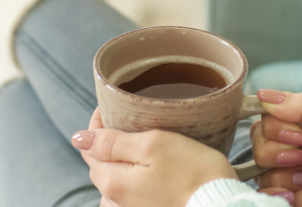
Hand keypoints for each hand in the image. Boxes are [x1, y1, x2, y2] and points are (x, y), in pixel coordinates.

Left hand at [72, 108, 237, 206]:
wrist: (222, 206)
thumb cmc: (194, 175)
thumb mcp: (153, 145)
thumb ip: (112, 142)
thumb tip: (78, 138)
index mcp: (110, 180)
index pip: (90, 145)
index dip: (99, 122)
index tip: (114, 105)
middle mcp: (113, 201)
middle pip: (100, 163)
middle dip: (111, 141)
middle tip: (136, 121)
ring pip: (115, 178)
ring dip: (124, 161)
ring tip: (148, 147)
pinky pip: (130, 194)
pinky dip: (136, 178)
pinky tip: (155, 172)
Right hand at [252, 90, 301, 206]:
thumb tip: (266, 95)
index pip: (272, 113)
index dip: (276, 124)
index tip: (295, 136)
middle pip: (261, 138)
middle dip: (274, 150)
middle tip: (300, 157)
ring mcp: (297, 170)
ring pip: (262, 165)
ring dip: (280, 173)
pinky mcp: (295, 194)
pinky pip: (266, 190)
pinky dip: (275, 193)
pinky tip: (295, 196)